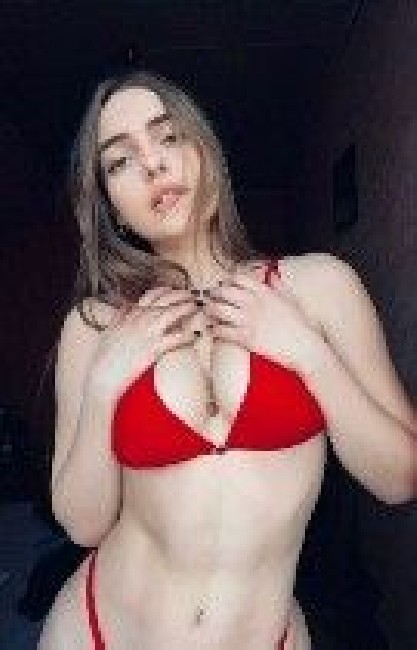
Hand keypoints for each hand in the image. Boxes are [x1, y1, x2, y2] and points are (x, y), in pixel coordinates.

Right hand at [88, 286, 198, 405]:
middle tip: (191, 296)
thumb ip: (119, 317)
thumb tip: (127, 306)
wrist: (103, 375)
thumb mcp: (109, 331)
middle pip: (165, 301)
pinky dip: (187, 335)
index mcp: (130, 315)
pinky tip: (195, 335)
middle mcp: (139, 320)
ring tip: (196, 309)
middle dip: (180, 296)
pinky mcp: (154, 348)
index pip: (150, 296)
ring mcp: (147, 333)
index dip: (165, 291)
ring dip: (186, 309)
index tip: (173, 290)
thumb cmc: (105, 356)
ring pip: (172, 314)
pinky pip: (176, 338)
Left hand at [204, 267, 324, 374]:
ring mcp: (249, 320)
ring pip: (219, 310)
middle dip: (215, 293)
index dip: (228, 280)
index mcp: (265, 292)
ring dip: (211, 310)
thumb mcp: (291, 300)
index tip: (225, 285)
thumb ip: (279, 285)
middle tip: (211, 297)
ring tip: (208, 313)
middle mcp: (255, 303)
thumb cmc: (301, 325)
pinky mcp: (246, 338)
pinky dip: (215, 330)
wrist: (305, 347)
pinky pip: (222, 331)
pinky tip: (214, 330)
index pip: (239, 278)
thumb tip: (272, 275)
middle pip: (224, 291)